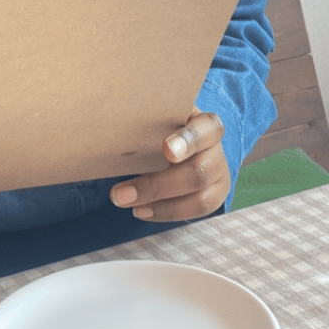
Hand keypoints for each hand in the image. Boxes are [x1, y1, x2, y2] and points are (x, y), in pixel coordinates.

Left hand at [109, 108, 228, 221]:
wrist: (184, 140)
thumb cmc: (164, 125)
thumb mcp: (160, 115)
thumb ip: (147, 119)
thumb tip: (110, 126)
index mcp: (206, 123)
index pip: (206, 129)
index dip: (187, 140)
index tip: (165, 149)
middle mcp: (217, 149)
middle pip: (197, 172)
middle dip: (157, 185)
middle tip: (118, 193)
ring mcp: (219, 174)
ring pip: (198, 197)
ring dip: (158, 203)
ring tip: (124, 202)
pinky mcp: (216, 195)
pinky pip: (196, 211)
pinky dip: (166, 212)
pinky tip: (141, 210)